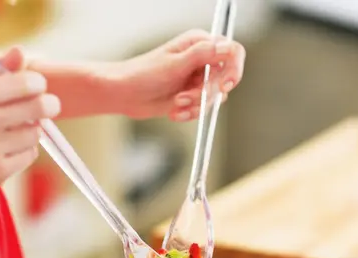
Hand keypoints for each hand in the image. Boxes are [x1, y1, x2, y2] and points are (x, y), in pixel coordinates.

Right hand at [0, 48, 59, 202]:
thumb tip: (21, 52)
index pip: (21, 83)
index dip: (37, 83)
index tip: (37, 86)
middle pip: (36, 108)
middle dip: (48, 105)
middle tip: (50, 105)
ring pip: (34, 133)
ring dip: (33, 130)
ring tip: (19, 131)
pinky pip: (29, 155)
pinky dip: (26, 151)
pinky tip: (11, 149)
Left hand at [109, 29, 245, 120]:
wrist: (124, 94)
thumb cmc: (142, 74)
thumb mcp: (173, 64)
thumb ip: (201, 55)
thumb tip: (226, 48)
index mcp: (200, 44)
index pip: (232, 52)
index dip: (233, 69)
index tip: (224, 86)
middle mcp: (202, 61)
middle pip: (224, 79)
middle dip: (206, 93)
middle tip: (184, 98)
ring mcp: (197, 80)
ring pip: (214, 97)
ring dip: (196, 105)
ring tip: (175, 104)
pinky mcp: (191, 97)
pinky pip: (202, 109)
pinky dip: (190, 114)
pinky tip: (174, 113)